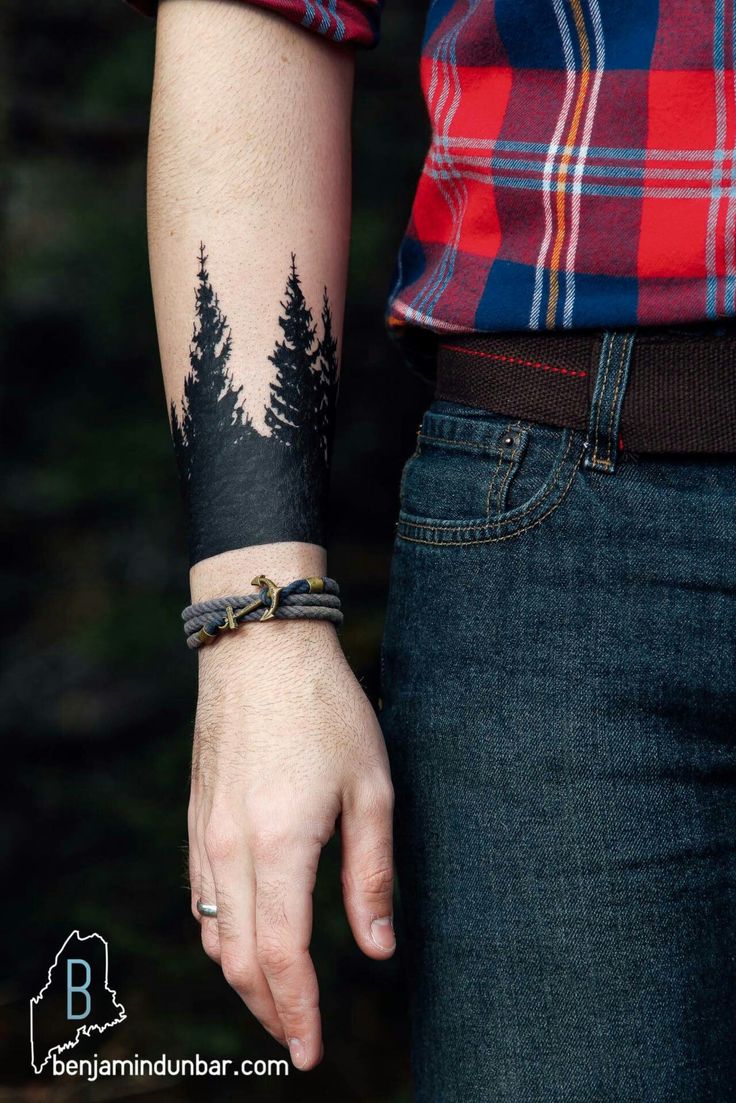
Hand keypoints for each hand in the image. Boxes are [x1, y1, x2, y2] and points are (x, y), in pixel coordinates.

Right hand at [188, 618, 394, 1070]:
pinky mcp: (196, 819)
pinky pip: (199, 899)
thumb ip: (371, 875)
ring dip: (243, 979)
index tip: (312, 1052)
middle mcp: (230, 849)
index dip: (298, 1011)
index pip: (281, 956)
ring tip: (279, 1000)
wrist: (260, 649)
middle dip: (270, 1009)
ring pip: (211, 935)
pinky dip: (221, 937)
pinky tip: (246, 942)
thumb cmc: (326, 710)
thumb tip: (377, 951)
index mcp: (280, 844)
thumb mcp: (371, 788)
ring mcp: (205, 834)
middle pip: (238, 959)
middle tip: (300, 1038)